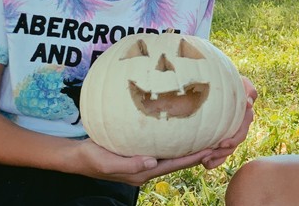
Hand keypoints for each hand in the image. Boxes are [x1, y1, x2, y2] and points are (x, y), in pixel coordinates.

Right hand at [72, 138, 213, 185]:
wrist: (77, 157)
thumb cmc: (91, 159)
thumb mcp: (107, 162)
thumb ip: (129, 164)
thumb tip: (152, 162)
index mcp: (144, 172)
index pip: (175, 165)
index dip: (194, 157)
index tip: (212, 149)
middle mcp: (148, 167)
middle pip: (179, 160)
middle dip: (200, 152)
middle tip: (220, 141)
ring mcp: (144, 159)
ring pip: (173, 152)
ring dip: (191, 145)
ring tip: (209, 134)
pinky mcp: (140, 150)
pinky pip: (163, 145)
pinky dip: (175, 138)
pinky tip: (182, 127)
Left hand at [201, 76, 257, 168]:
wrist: (216, 83)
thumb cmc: (230, 81)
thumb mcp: (241, 82)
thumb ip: (248, 89)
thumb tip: (249, 103)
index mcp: (244, 118)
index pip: (241, 133)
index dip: (233, 140)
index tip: (221, 144)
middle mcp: (237, 128)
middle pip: (233, 146)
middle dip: (222, 153)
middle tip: (208, 156)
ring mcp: (228, 134)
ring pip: (225, 152)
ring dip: (217, 159)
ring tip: (205, 161)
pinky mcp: (218, 137)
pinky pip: (219, 154)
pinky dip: (214, 161)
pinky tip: (205, 164)